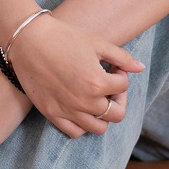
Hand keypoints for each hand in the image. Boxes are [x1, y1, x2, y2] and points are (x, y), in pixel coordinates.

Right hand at [7, 14, 143, 138]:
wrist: (29, 40)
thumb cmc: (64, 37)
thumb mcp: (97, 43)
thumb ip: (122, 58)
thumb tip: (140, 68)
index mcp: (98, 83)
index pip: (123, 86)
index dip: (121, 73)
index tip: (111, 64)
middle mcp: (85, 102)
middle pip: (116, 113)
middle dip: (118, 98)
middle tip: (109, 85)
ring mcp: (68, 110)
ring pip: (99, 128)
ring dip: (103, 114)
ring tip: (96, 97)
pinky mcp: (52, 114)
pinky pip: (75, 132)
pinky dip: (83, 124)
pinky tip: (81, 107)